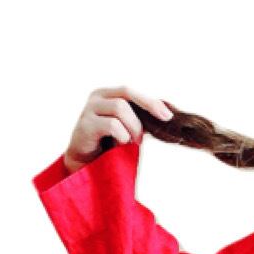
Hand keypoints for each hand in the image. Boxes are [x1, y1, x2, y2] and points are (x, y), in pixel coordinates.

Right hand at [61, 85, 175, 174]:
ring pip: (120, 109)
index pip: (130, 91)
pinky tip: (118, 146)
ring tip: (129, 143)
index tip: (168, 116)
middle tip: (144, 136)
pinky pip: (112, 125)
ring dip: (132, 128)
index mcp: (107, 95)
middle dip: (143, 113)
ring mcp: (89, 109)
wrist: (86, 162)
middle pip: (126, 96)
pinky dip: (122, 137)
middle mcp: (96, 97)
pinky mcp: (85, 125)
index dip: (150, 101)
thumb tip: (166, 115)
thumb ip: (140, 118)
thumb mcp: (127, 127)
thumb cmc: (109, 144)